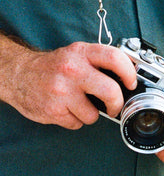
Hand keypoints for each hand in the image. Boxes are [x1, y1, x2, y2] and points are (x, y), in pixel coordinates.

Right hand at [7, 41, 136, 129]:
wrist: (20, 74)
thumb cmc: (55, 64)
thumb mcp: (78, 53)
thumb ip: (100, 60)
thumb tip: (128, 74)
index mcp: (82, 52)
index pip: (114, 58)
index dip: (129, 72)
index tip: (131, 82)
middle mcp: (73, 70)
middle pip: (110, 91)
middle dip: (117, 103)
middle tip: (116, 105)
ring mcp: (62, 91)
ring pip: (93, 114)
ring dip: (92, 114)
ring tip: (82, 104)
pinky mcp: (53, 110)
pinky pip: (76, 123)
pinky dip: (76, 119)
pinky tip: (68, 108)